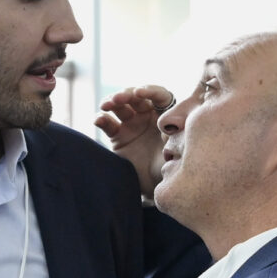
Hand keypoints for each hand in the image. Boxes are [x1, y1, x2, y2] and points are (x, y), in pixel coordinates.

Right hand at [94, 85, 175, 199]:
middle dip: (126, 94)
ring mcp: (132, 124)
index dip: (150, 90)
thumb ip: (175, 133)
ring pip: (120, 106)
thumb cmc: (172, 167)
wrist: (156, 186)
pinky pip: (108, 124)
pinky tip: (98, 120)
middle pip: (136, 98)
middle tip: (117, 98)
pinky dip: (102, 119)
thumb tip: (169, 122)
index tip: (140, 93)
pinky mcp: (118, 136)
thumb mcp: (178, 149)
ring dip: (111, 101)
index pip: (160, 96)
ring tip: (105, 105)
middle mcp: (148, 116)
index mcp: (166, 114)